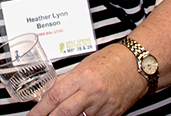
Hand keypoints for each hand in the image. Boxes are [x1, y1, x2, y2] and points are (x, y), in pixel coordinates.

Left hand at [25, 44, 145, 115]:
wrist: (138, 65)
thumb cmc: (112, 61)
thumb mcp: (84, 66)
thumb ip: (65, 80)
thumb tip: (47, 92)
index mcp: (82, 77)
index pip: (55, 95)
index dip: (40, 109)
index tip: (32, 115)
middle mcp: (92, 92)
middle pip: (64, 112)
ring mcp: (103, 106)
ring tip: (59, 115)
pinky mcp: (112, 114)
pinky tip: (80, 114)